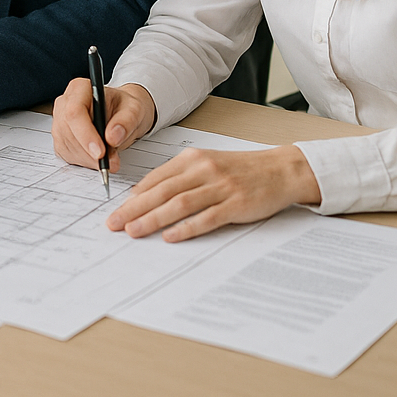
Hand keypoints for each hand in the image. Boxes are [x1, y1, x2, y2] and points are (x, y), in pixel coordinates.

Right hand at [51, 80, 155, 174]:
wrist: (123, 115)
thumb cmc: (126, 108)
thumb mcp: (134, 109)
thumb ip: (126, 121)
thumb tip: (113, 136)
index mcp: (80, 88)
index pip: (74, 111)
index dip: (85, 134)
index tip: (101, 152)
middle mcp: (65, 103)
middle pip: (67, 131)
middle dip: (89, 152)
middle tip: (111, 162)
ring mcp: (60, 121)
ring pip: (66, 144)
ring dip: (88, 159)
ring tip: (110, 159)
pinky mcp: (61, 138)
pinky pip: (66, 154)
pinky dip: (84, 162)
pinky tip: (98, 159)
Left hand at [108, 145, 322, 241]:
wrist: (281, 169)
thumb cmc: (239, 169)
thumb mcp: (206, 164)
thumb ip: (178, 177)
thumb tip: (145, 195)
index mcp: (192, 159)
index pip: (156, 178)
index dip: (133, 195)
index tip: (116, 210)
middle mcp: (203, 170)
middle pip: (162, 191)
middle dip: (134, 208)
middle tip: (115, 223)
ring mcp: (220, 187)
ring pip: (180, 204)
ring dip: (154, 218)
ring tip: (134, 231)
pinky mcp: (236, 204)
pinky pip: (207, 217)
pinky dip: (187, 227)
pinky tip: (170, 236)